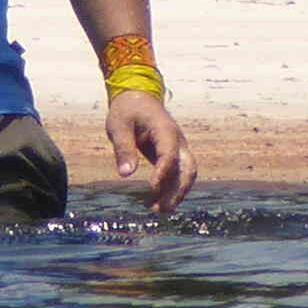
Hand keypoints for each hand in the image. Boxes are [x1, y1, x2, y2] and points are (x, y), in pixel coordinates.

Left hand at [105, 88, 193, 215]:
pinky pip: (179, 175)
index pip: (169, 153)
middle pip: (188, 168)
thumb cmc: (127, 111)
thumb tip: (125, 174)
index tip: (152, 189)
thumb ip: (123, 148)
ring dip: (177, 193)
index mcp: (164, 129)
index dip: (163, 172)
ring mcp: (178, 148)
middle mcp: (177, 140)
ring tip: (159, 210)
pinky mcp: (173, 156)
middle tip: (162, 208)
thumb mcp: (118, 126)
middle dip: (178, 190)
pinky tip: (158, 203)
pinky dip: (172, 190)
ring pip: (187, 174)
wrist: (138, 97)